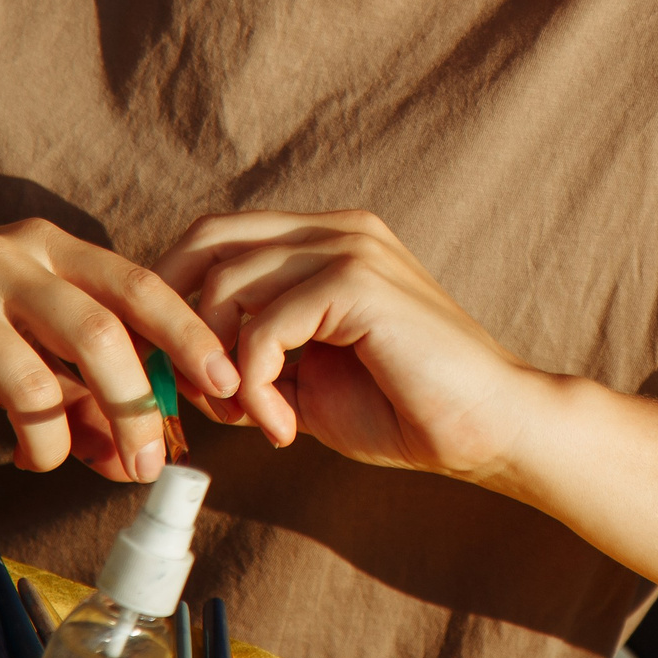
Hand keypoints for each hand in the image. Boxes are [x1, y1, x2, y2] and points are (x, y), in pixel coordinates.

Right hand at [0, 217, 241, 480]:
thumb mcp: (17, 333)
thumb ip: (78, 384)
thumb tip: (136, 455)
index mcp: (47, 248)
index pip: (137, 286)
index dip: (188, 336)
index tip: (225, 385)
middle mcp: (4, 261)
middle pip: (96, 336)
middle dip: (134, 408)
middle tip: (147, 461)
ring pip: (33, 388)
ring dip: (51, 445)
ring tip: (42, 459)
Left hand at [157, 209, 548, 481]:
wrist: (489, 428)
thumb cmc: (406, 408)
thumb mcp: (309, 378)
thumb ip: (255, 356)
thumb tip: (184, 365)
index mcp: (326, 241)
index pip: (218, 237)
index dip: (176, 293)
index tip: (168, 364)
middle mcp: (337, 230)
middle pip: (209, 239)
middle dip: (177, 317)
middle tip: (186, 389)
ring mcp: (350, 247)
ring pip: (229, 283)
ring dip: (218, 364)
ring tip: (250, 416)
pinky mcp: (358, 282)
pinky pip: (265, 326)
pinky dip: (257, 385)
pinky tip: (284, 426)